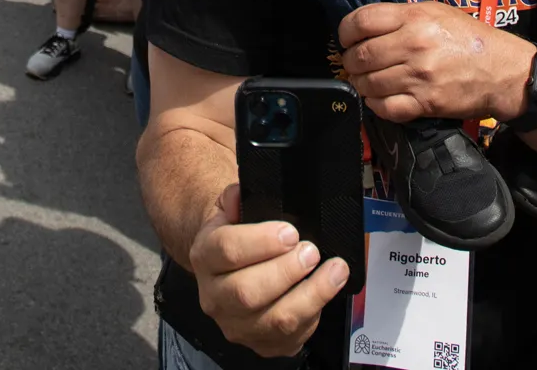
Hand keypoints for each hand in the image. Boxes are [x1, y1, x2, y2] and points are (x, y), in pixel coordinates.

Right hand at [188, 184, 350, 359]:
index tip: (291, 232)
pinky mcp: (260, 344)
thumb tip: (241, 194)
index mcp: (204, 257)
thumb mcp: (230, 210)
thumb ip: (236, 198)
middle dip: (286, 271)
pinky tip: (327, 291)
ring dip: (310, 295)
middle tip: (310, 252)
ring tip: (332, 271)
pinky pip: (290, 338)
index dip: (261, 242)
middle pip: (247, 292)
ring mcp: (236, 325)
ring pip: (273, 321)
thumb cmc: (237, 235)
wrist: (229, 266)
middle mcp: (214, 296)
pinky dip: (314, 314)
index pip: (226, 251)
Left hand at [337, 1, 534, 123]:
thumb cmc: (470, 38)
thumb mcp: (438, 12)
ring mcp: (419, 76)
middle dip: (350, 62)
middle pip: (360, 55)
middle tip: (354, 64)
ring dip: (361, 85)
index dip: (345, 31)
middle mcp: (413, 44)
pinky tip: (380, 99)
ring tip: (366, 82)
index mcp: (414, 17)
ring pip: (369, 83)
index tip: (346, 39)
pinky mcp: (426, 103)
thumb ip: (403, 15)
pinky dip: (375, 105)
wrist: (504, 71)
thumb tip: (368, 25)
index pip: (361, 21)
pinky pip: (385, 108)